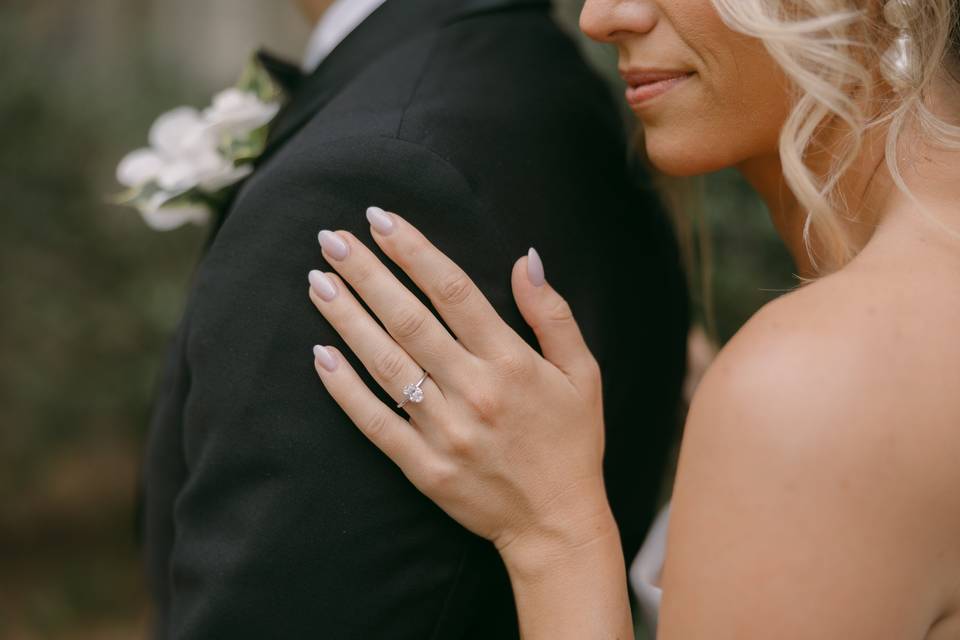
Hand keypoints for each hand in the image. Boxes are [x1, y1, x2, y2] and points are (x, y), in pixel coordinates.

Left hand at [307, 207, 613, 568]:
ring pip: (385, 363)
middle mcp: (473, 391)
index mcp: (511, 362)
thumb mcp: (583, 374)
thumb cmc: (572, 442)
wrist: (556, 523)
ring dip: (347, 319)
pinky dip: (344, 388)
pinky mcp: (422, 466)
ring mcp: (444, 431)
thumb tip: (525, 258)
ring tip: (318, 282)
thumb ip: (552, 314)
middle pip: (409, 320)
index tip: (381, 220)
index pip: (453, 292)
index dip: (414, 251)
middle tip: (331, 238)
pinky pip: (375, 421)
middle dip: (367, 274)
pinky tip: (320, 355)